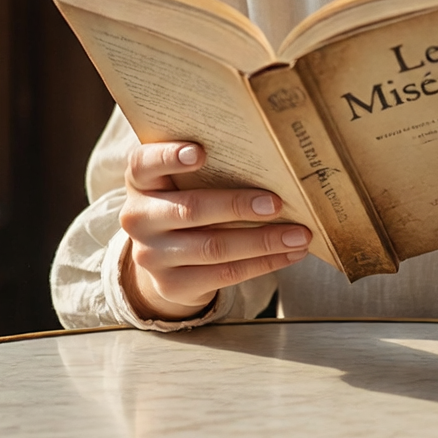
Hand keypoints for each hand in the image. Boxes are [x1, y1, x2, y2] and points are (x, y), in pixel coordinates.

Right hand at [119, 142, 309, 320]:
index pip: (144, 163)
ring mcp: (151, 255)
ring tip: (299, 234)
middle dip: (238, 206)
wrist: (165, 258)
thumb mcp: (184, 182)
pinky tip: (289, 253)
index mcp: (141, 182)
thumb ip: (211, 169)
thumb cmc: (187, 202)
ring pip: (214, 247)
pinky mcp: (172, 285)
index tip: (200, 152)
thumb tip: (272, 161)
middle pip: (191, 209)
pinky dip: (264, 263)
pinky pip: (225, 273)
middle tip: (277, 203)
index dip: (170, 156)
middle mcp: (138, 217)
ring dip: (263, 241)